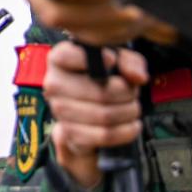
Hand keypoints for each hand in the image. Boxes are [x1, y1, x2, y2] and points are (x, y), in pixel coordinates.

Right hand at [44, 40, 147, 188]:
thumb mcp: (116, 60)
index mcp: (59, 59)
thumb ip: (128, 62)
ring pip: (105, 115)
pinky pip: (104, 135)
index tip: (113, 61)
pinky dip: (125, 131)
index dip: (96, 59)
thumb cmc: (101, 77)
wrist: (86, 107)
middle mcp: (54, 83)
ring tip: (133, 107)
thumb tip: (138, 77)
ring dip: (128, 113)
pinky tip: (132, 124)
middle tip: (134, 93)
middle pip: (100, 92)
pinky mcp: (70, 132)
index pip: (69, 56)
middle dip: (127, 94)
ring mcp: (59, 109)